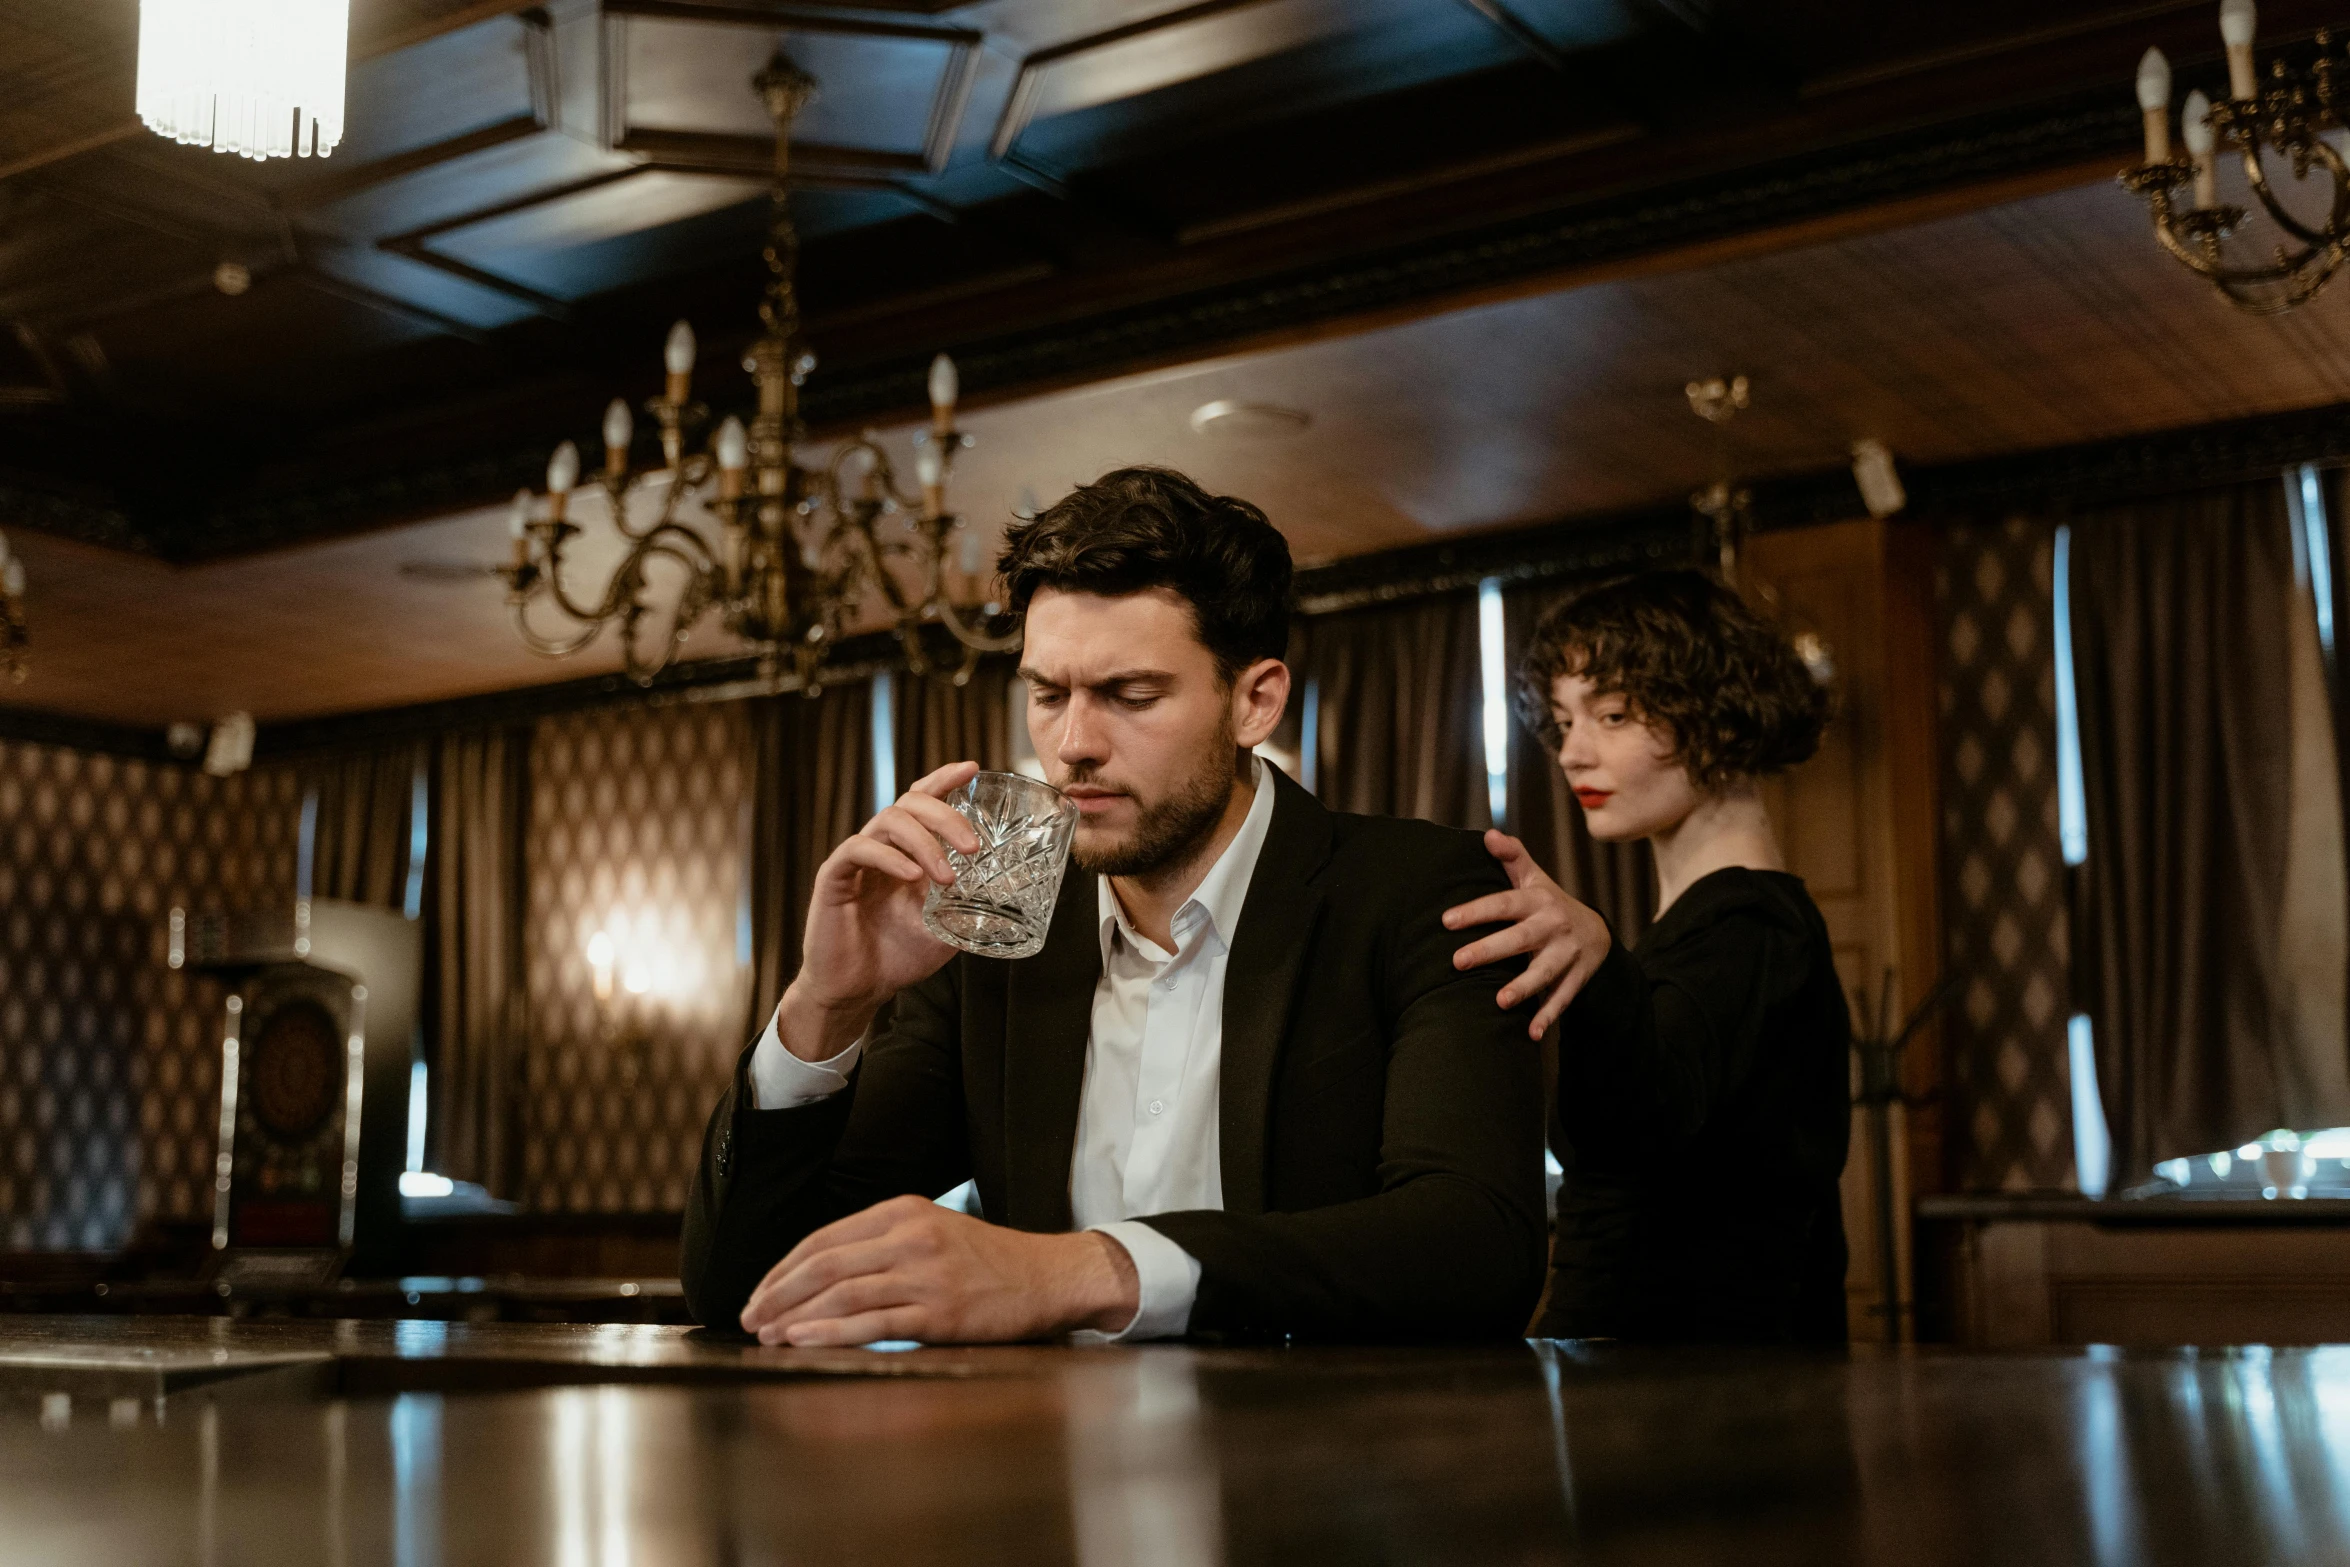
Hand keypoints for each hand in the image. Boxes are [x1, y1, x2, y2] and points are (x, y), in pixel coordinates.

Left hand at [738, 1195, 1140, 1345]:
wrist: (1048, 1276)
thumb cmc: (988, 1261)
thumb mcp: (935, 1231)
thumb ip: (884, 1243)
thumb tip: (821, 1273)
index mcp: (903, 1210)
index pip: (825, 1237)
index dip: (784, 1267)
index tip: (759, 1292)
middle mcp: (910, 1236)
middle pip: (824, 1263)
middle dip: (778, 1293)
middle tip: (749, 1317)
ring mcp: (925, 1274)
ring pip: (841, 1292)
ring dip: (795, 1315)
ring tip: (767, 1334)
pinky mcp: (938, 1312)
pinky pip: (872, 1323)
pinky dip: (829, 1332)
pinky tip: (803, 1341)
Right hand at [777, 760, 983, 1061]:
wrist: (857, 990)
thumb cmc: (897, 956)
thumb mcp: (946, 927)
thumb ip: (969, 904)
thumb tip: (1014, 896)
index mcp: (906, 850)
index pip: (922, 801)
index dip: (944, 780)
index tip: (972, 769)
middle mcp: (882, 846)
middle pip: (910, 802)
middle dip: (946, 816)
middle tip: (974, 847)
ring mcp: (857, 859)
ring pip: (889, 820)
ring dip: (925, 843)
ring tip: (946, 877)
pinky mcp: (833, 876)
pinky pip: (860, 849)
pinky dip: (890, 858)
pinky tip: (912, 877)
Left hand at [1444, 829, 1610, 1039]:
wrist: (1598, 930)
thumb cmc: (1549, 903)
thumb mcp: (1534, 877)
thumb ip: (1512, 857)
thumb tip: (1488, 835)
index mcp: (1537, 900)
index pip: (1503, 904)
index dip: (1476, 911)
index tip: (1446, 921)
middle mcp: (1554, 925)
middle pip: (1520, 939)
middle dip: (1490, 950)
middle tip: (1457, 961)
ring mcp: (1568, 953)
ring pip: (1545, 972)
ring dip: (1524, 987)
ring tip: (1500, 1001)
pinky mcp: (1578, 977)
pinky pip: (1563, 998)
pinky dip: (1549, 1016)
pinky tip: (1532, 1034)